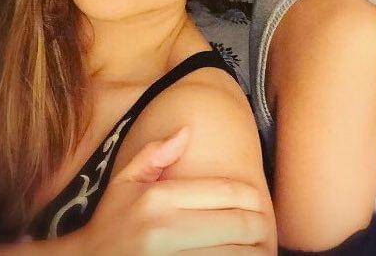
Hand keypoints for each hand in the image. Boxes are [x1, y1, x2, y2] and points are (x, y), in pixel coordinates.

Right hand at [78, 127, 271, 254]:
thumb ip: (155, 154)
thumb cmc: (110, 224)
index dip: (255, 198)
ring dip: (254, 253)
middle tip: (265, 230)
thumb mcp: (124, 183)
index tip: (261, 205)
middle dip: (260, 228)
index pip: (226, 192)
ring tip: (258, 250)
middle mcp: (165, 230)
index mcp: (158, 198)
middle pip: (239, 225)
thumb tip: (187, 130)